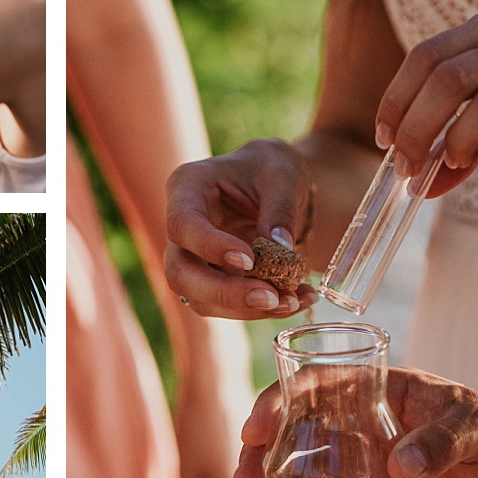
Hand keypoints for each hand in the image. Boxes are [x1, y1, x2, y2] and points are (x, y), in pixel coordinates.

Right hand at [163, 139, 320, 317]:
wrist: (275, 183)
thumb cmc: (271, 169)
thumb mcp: (282, 176)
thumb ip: (280, 209)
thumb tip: (282, 249)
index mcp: (187, 188)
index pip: (183, 225)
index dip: (210, 247)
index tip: (249, 259)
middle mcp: (181, 228)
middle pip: (181, 273)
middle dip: (225, 293)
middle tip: (271, 298)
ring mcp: (192, 258)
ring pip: (200, 298)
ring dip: (246, 309)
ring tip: (293, 301)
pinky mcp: (212, 279)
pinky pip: (227, 305)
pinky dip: (261, 309)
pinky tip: (296, 300)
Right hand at [234, 365, 477, 477]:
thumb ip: (442, 443)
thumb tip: (398, 466)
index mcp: (385, 388)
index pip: (320, 384)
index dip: (281, 402)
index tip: (255, 431)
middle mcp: (367, 422)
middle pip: (300, 431)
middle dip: (264, 456)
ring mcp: (369, 462)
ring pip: (307, 477)